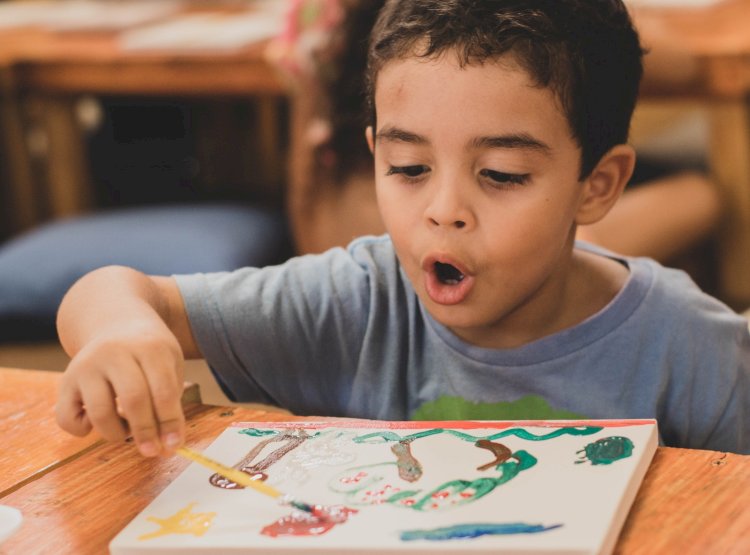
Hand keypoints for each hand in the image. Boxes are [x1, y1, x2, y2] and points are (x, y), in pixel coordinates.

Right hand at [56, 323, 185, 456]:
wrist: (117, 325)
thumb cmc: (150, 354)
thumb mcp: (170, 363)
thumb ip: (171, 398)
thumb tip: (168, 443)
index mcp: (149, 347)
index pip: (162, 389)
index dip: (170, 421)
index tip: (174, 444)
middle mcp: (115, 353)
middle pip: (133, 399)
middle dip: (145, 431)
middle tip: (152, 450)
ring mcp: (87, 366)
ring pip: (100, 413)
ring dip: (117, 433)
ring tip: (127, 429)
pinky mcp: (65, 381)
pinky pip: (68, 419)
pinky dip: (83, 431)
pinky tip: (98, 422)